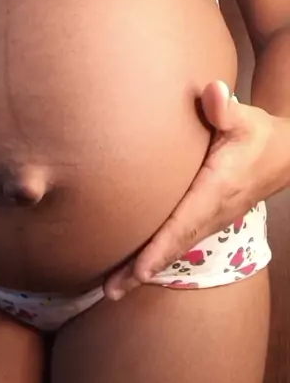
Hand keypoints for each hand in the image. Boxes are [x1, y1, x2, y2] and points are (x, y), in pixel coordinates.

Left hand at [104, 79, 289, 299]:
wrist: (282, 156)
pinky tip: (131, 267)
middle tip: (110, 291)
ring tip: (112, 289)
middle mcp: (211, 211)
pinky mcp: (204, 218)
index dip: (162, 246)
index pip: (185, 221)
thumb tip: (213, 92)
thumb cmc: (256, 135)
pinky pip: (177, 240)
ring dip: (144, 268)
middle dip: (143, 269)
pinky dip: (155, 256)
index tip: (140, 269)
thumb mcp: (245, 119)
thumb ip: (225, 109)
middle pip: (174, 245)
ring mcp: (209, 219)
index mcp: (217, 188)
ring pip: (174, 247)